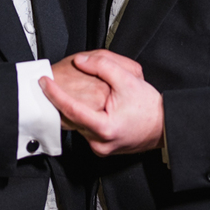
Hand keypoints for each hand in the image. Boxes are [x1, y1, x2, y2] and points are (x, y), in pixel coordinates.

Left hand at [40, 51, 162, 155]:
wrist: (165, 126)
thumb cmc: (150, 108)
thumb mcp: (129, 79)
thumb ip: (103, 65)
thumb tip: (82, 61)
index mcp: (104, 127)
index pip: (70, 109)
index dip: (55, 94)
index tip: (44, 82)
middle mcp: (100, 142)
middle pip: (71, 119)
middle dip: (61, 101)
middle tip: (51, 84)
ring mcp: (100, 148)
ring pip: (78, 126)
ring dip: (73, 110)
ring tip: (72, 94)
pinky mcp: (102, 149)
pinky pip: (86, 131)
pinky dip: (83, 118)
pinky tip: (88, 107)